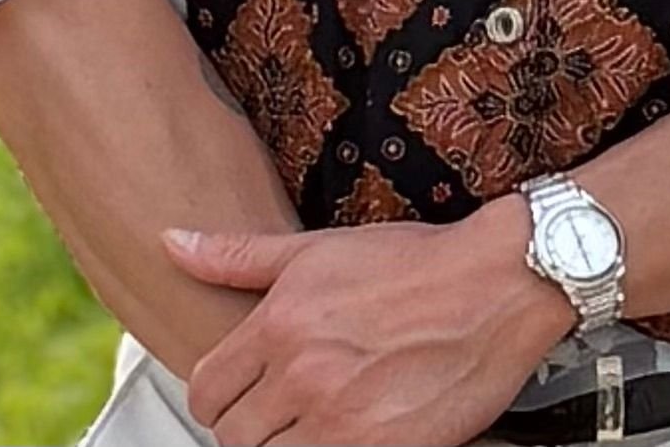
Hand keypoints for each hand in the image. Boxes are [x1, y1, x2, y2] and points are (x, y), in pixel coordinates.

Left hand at [162, 198, 570, 446]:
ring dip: (288, 445)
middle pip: (233, 436)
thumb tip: (172, 243)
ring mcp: (338, 419)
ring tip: (320, 420)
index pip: (206, 390)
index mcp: (280, 322)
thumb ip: (238, 256)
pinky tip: (349, 431)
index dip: (221, 396)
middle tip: (288, 408)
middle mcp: (301, 373)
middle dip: (253, 425)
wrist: (497, 285)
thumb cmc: (415, 263)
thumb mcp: (319, 249)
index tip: (246, 392)